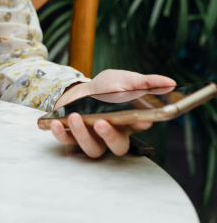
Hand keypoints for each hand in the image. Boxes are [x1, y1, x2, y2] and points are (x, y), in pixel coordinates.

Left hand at [49, 69, 175, 157]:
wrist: (78, 92)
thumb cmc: (105, 89)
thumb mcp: (124, 80)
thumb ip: (146, 82)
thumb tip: (171, 82)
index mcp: (129, 122)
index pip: (138, 126)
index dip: (140, 123)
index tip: (142, 117)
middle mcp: (112, 135)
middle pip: (117, 146)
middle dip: (110, 136)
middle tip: (101, 123)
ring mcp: (92, 139)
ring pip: (93, 148)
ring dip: (83, 135)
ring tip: (76, 117)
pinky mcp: (72, 138)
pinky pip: (68, 143)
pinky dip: (61, 135)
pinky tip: (56, 124)